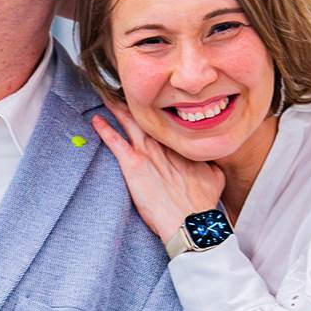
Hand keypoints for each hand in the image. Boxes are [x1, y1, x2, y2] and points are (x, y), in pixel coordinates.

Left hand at [91, 99, 226, 246]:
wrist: (191, 220)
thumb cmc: (202, 204)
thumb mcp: (214, 177)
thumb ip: (208, 164)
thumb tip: (209, 160)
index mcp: (181, 146)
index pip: (167, 125)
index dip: (159, 114)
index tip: (153, 103)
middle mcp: (164, 145)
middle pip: (148, 118)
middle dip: (137, 103)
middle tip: (127, 90)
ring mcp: (148, 153)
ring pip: (131, 124)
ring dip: (119, 109)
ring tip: (108, 96)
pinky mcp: (134, 165)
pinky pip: (115, 142)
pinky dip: (105, 130)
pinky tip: (96, 120)